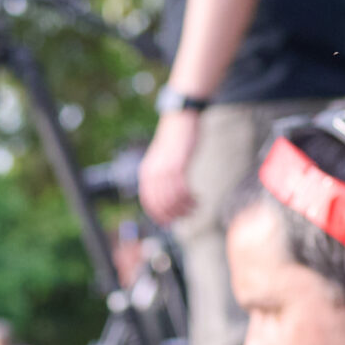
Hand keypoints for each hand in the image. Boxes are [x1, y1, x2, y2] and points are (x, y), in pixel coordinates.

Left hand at [138, 107, 201, 222]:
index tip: (169, 224)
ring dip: (185, 208)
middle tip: (187, 216)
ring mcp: (164, 170)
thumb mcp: (162, 161)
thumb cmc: (174, 141)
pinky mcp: (178, 165)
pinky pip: (182, 190)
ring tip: (195, 208)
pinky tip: (198, 199)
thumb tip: (166, 197)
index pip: (148, 202)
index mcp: (146, 173)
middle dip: (174, 215)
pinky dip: (190, 199)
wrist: (180, 120)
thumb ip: (161, 177)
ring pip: (172, 199)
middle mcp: (152, 173)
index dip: (159, 216)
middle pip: (161, 204)